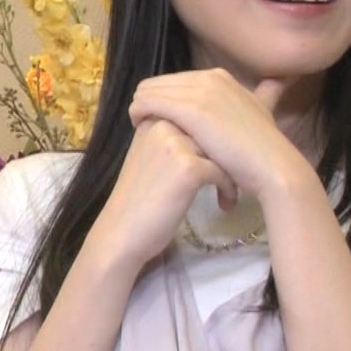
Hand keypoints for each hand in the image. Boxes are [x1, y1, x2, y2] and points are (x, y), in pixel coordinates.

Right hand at [93, 116, 237, 268]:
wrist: (121, 231)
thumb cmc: (135, 200)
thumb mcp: (148, 158)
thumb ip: (168, 140)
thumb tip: (202, 135)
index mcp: (151, 120)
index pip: (193, 118)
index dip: (208, 140)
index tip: (213, 162)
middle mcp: (161, 125)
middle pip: (208, 132)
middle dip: (221, 155)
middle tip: (224, 179)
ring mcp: (174, 144)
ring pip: (219, 150)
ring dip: (229, 172)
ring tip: (226, 193)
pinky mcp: (188, 167)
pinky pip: (222, 171)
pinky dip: (228, 189)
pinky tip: (225, 205)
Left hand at [127, 69, 314, 201]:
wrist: (273, 167)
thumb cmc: (262, 148)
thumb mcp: (262, 112)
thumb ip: (264, 95)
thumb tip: (277, 81)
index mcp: (220, 77)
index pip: (175, 80)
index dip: (163, 97)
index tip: (160, 117)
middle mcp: (210, 77)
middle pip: (158, 82)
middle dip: (149, 101)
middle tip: (145, 123)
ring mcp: (201, 91)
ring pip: (148, 90)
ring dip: (141, 108)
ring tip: (141, 128)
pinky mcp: (191, 109)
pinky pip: (147, 102)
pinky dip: (138, 112)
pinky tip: (139, 127)